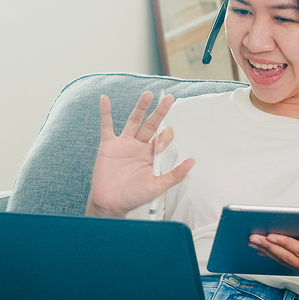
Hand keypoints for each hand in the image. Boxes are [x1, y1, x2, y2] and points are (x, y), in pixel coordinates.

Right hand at [85, 92, 194, 218]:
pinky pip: (106, 126)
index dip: (164, 137)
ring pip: (133, 121)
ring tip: (148, 95)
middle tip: (169, 99)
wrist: (111, 204)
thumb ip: (175, 174)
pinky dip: (106, 113)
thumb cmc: (133, 197)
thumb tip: (193, 161)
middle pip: (151, 124)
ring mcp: (123, 144)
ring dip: (140, 107)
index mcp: (151, 154)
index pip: (162, 137)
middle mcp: (138, 146)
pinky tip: (105, 100)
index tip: (158, 147)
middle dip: (160, 112)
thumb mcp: (157, 186)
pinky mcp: (108, 146)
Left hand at [251, 228, 298, 299]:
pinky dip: (275, 256)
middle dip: (270, 246)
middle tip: (253, 236)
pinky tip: (262, 250)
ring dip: (268, 251)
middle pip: (289, 257)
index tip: (272, 235)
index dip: (287, 243)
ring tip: (252, 241)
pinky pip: (289, 264)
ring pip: (286, 261)